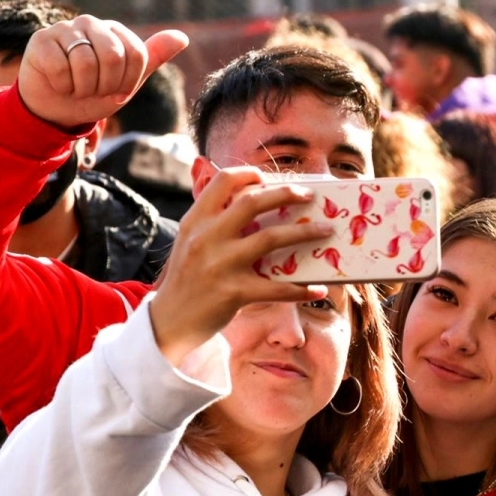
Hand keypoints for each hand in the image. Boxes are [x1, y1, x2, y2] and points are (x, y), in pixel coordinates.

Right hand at [18, 15, 187, 128]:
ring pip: (85, 62)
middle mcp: (90, 23)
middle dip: (106, 85)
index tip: (116, 90)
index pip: (137, 55)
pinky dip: (63, 85)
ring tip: (77, 87)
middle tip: (94, 90)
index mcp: (115, 31)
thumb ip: (153, 58)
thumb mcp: (128, 82)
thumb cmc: (94, 94)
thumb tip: (183, 37)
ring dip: (83, 88)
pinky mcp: (41, 40)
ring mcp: (64, 28)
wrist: (57, 111)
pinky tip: (59, 83)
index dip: (128, 82)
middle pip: (113, 56)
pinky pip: (60, 67)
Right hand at [149, 168, 334, 364]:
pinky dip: (301, 289)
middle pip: (253, 202)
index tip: (268, 177)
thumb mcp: (190, 242)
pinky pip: (277, 288)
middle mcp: (207, 237)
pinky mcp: (233, 292)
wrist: (169, 322)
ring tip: (327, 231)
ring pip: (272, 238)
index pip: (223, 181)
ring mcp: (220, 264)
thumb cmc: (188, 279)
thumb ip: (215, 223)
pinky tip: (317, 289)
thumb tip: (257, 205)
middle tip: (310, 196)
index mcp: (196, 220)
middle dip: (286, 193)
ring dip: (306, 233)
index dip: (249, 174)